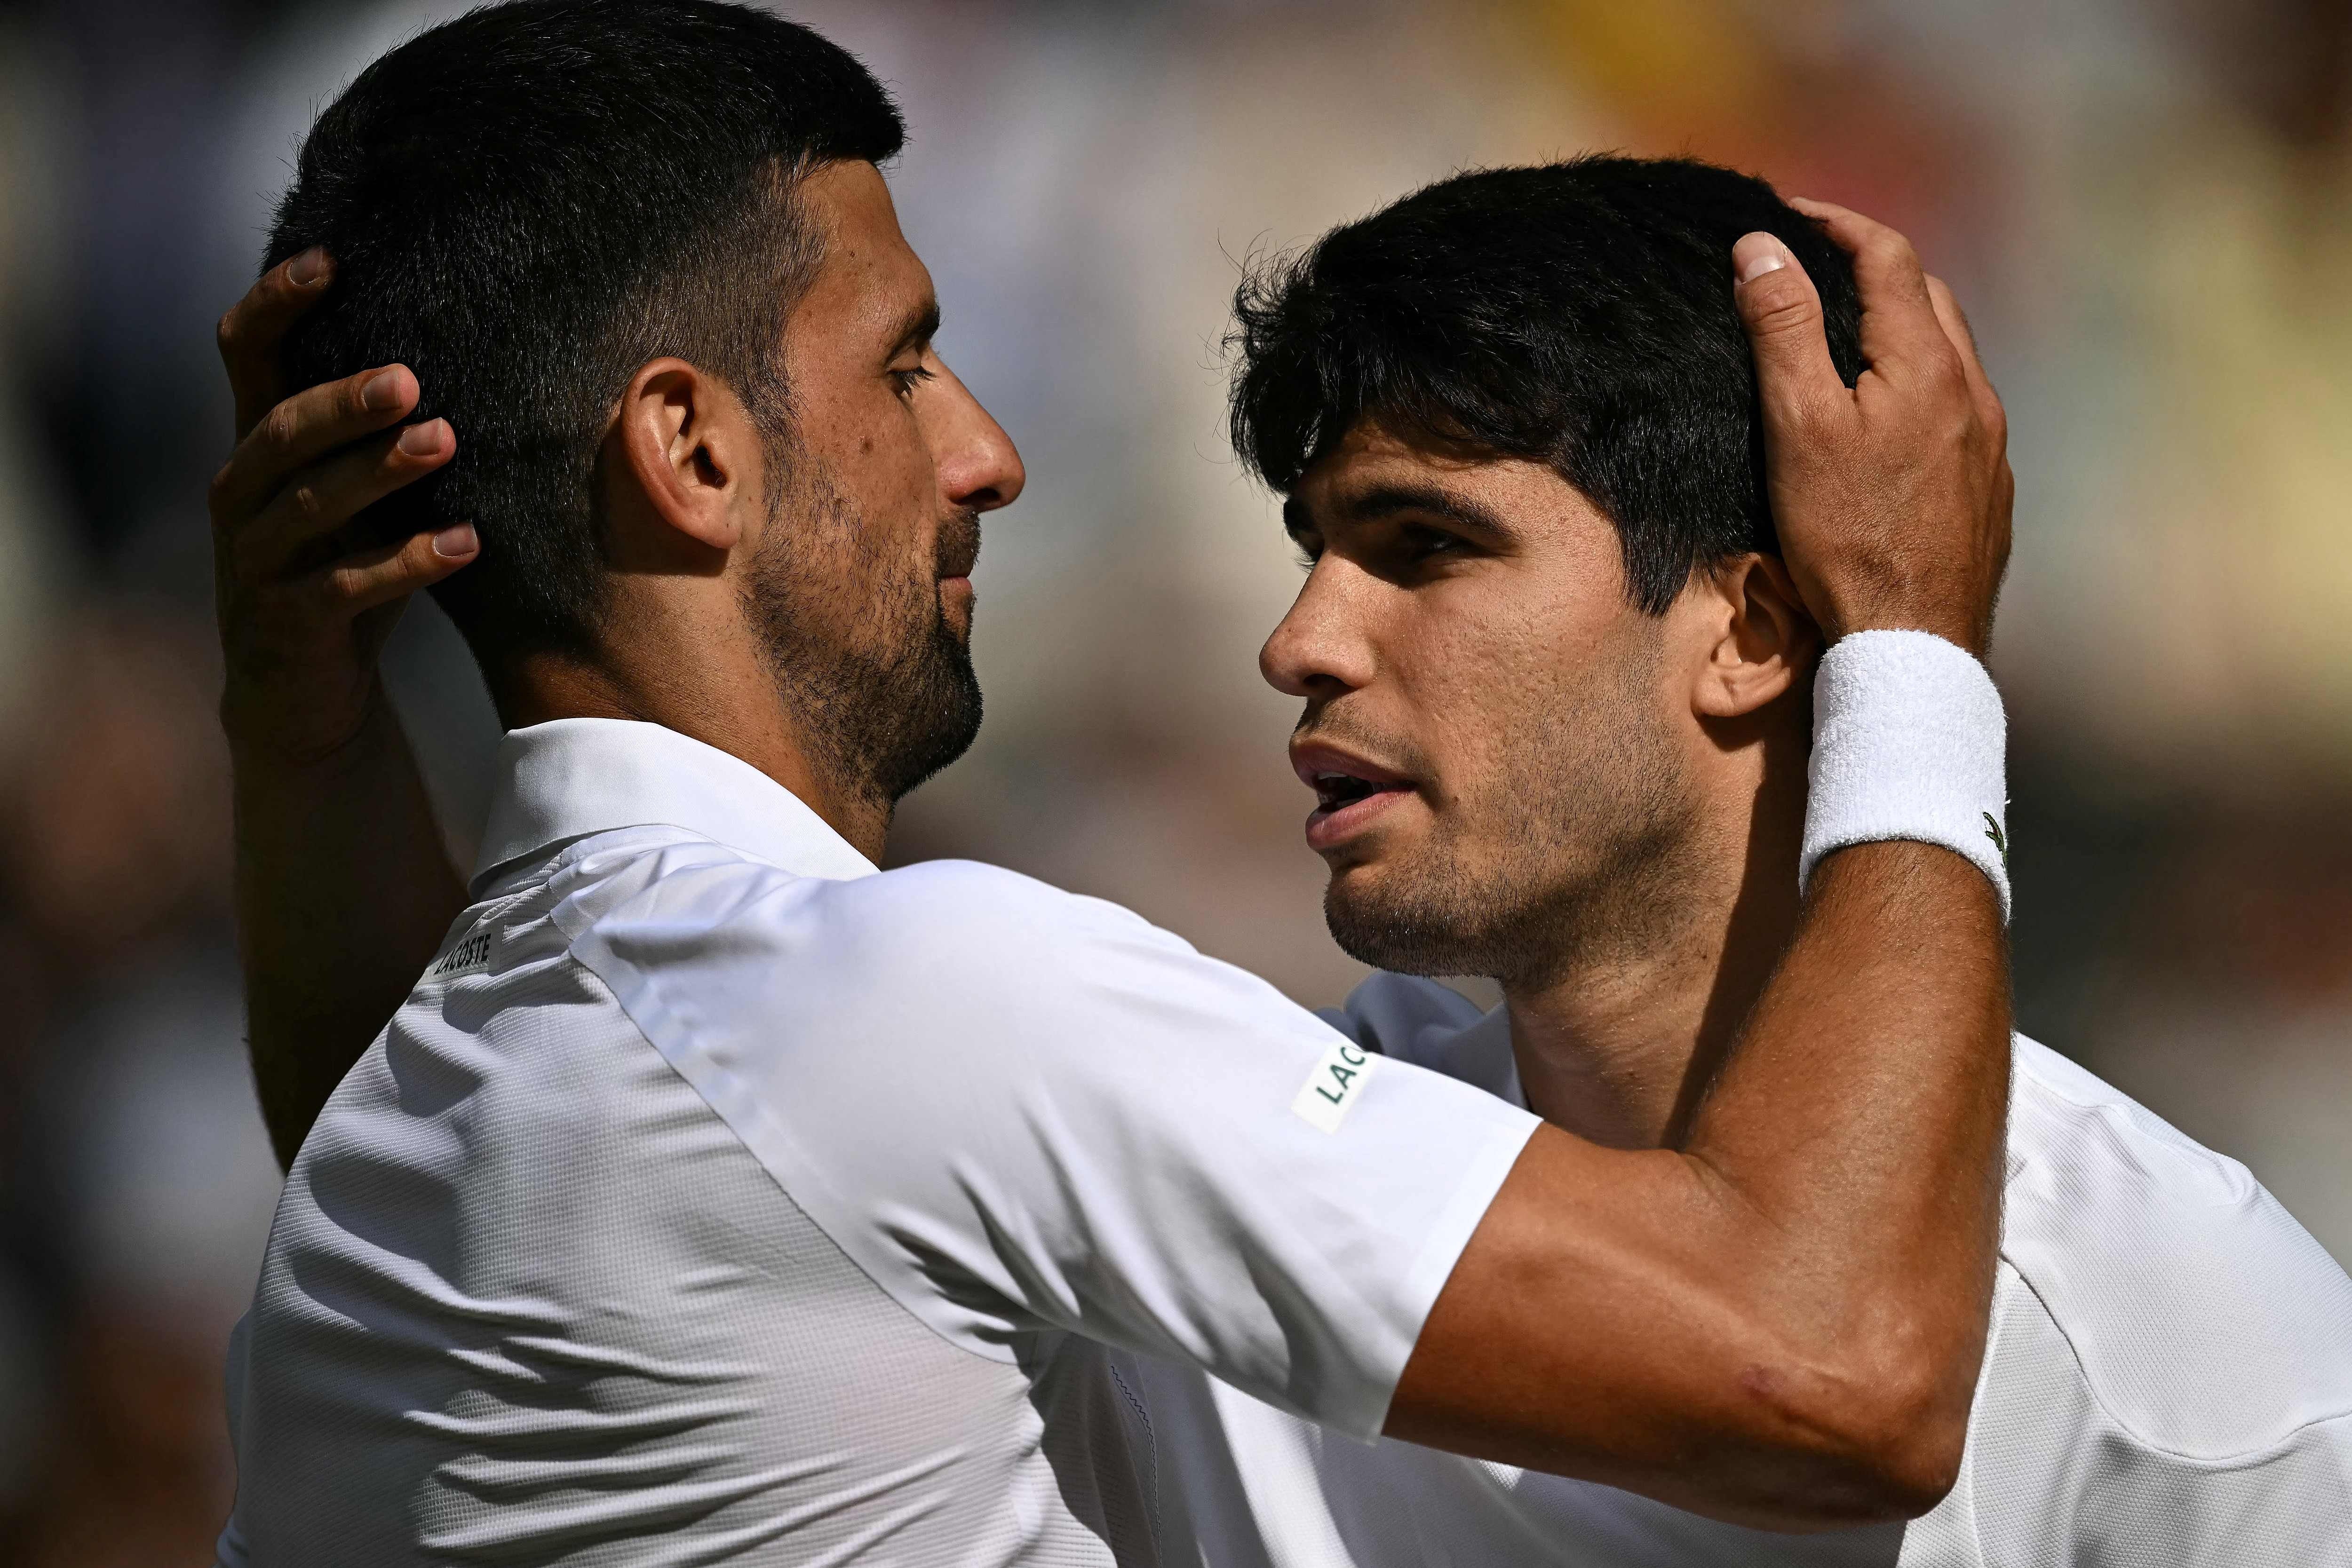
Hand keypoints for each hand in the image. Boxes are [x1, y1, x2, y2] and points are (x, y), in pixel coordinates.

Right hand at [210, 248, 476, 765]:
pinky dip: (407, 564)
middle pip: (280, 429)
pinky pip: (344, 587)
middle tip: (410, 378)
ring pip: (308, 505)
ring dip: (379, 472)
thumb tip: (476, 356)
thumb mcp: (360, 498)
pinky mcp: (282, 622)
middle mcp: (242, 493)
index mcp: (259, 447)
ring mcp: (254, 560)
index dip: (275, 304)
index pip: (245, 355)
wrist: (304, 694)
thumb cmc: (345, 572)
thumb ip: (383, 438)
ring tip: (447, 442)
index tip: (329, 259)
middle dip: (343, 401)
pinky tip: (466, 544)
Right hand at [1730, 201, 2012, 656]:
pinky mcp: (1988, 486)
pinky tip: (1887, 417)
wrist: (1913, 640)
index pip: (1889, 258)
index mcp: (1927, 365)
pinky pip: (1959, 406)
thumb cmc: (1846, 537)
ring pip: (1950, 353)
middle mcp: (1972, 392)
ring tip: (1848, 337)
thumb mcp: (1797, 425)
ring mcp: (1989, 441)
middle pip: (1929, 297)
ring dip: (1902, 326)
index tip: (1790, 214)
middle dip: (1874, 269)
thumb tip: (1762, 248)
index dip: (1838, 224)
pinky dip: (1920, 383)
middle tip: (1816, 271)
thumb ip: (1785, 329)